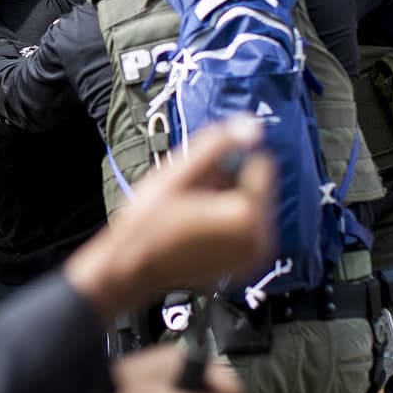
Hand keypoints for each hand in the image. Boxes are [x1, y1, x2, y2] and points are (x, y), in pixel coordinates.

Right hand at [64, 117, 273, 322]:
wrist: (132, 267)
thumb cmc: (148, 224)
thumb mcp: (178, 173)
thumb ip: (217, 145)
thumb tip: (249, 125)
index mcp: (247, 214)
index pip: (261, 163)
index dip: (230, 161)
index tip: (202, 177)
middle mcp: (259, 239)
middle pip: (258, 186)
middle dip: (230, 184)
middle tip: (194, 198)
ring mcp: (253, 256)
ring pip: (253, 206)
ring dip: (228, 202)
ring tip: (194, 214)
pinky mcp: (246, 265)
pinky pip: (248, 229)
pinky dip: (229, 223)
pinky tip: (199, 228)